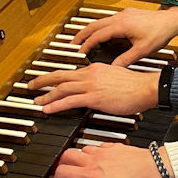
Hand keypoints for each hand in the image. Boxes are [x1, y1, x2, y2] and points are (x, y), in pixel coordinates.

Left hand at [28, 63, 159, 114]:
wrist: (146, 88)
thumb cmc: (135, 85)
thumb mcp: (115, 77)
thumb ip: (101, 81)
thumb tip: (94, 88)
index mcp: (96, 68)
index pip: (71, 71)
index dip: (56, 76)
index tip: (48, 80)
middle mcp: (91, 74)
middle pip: (60, 75)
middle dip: (42, 80)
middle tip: (31, 85)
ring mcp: (91, 85)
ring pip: (62, 88)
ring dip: (46, 95)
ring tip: (36, 100)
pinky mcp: (94, 97)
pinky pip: (69, 101)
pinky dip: (56, 105)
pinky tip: (48, 109)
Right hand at [51, 143, 171, 177]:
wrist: (156, 168)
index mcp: (91, 174)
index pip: (61, 172)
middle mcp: (95, 160)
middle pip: (67, 155)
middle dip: (62, 166)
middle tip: (65, 176)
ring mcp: (106, 151)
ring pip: (83, 148)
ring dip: (78, 158)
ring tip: (81, 169)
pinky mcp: (117, 147)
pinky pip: (99, 145)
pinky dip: (95, 152)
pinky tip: (101, 160)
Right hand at [72, 6, 177, 66]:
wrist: (173, 20)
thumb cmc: (161, 32)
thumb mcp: (143, 50)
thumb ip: (126, 59)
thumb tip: (114, 68)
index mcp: (122, 25)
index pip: (97, 35)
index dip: (86, 44)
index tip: (79, 52)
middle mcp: (121, 17)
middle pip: (94, 25)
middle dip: (82, 34)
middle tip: (72, 43)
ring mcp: (125, 14)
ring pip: (101, 21)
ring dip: (91, 30)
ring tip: (84, 39)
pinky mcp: (129, 14)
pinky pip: (109, 19)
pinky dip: (101, 27)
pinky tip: (102, 33)